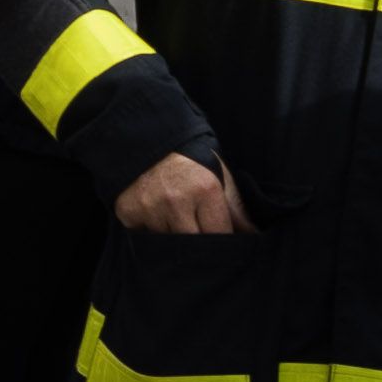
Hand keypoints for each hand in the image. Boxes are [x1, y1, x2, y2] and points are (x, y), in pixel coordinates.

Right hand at [114, 152, 253, 234]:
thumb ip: (237, 208)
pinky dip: (150, 231)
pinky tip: (153, 214)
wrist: (147, 136)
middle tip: (197, 233)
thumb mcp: (220, 175)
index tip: (221, 243)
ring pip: (168, 243)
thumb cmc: (190, 158)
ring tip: (173, 218)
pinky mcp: (127, 211)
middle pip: (194, 245)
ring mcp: (149, 207)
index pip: (219, 235)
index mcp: (205, 189)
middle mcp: (176, 200)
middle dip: (198, 244)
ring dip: (173, 237)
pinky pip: (143, 236)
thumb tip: (255, 237)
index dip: (222, 242)